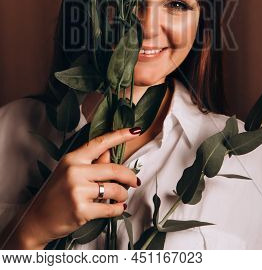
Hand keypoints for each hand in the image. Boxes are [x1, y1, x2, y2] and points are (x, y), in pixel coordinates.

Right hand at [16, 127, 141, 248]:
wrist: (37, 219)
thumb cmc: (56, 193)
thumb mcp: (70, 171)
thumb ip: (91, 162)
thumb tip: (111, 152)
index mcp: (73, 158)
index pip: (100, 143)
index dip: (120, 135)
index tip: (135, 130)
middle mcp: (75, 172)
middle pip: (113, 169)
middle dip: (129, 176)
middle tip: (135, 181)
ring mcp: (77, 191)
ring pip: (114, 189)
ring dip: (122, 194)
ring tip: (121, 197)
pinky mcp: (81, 210)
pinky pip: (110, 208)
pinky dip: (118, 209)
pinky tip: (118, 208)